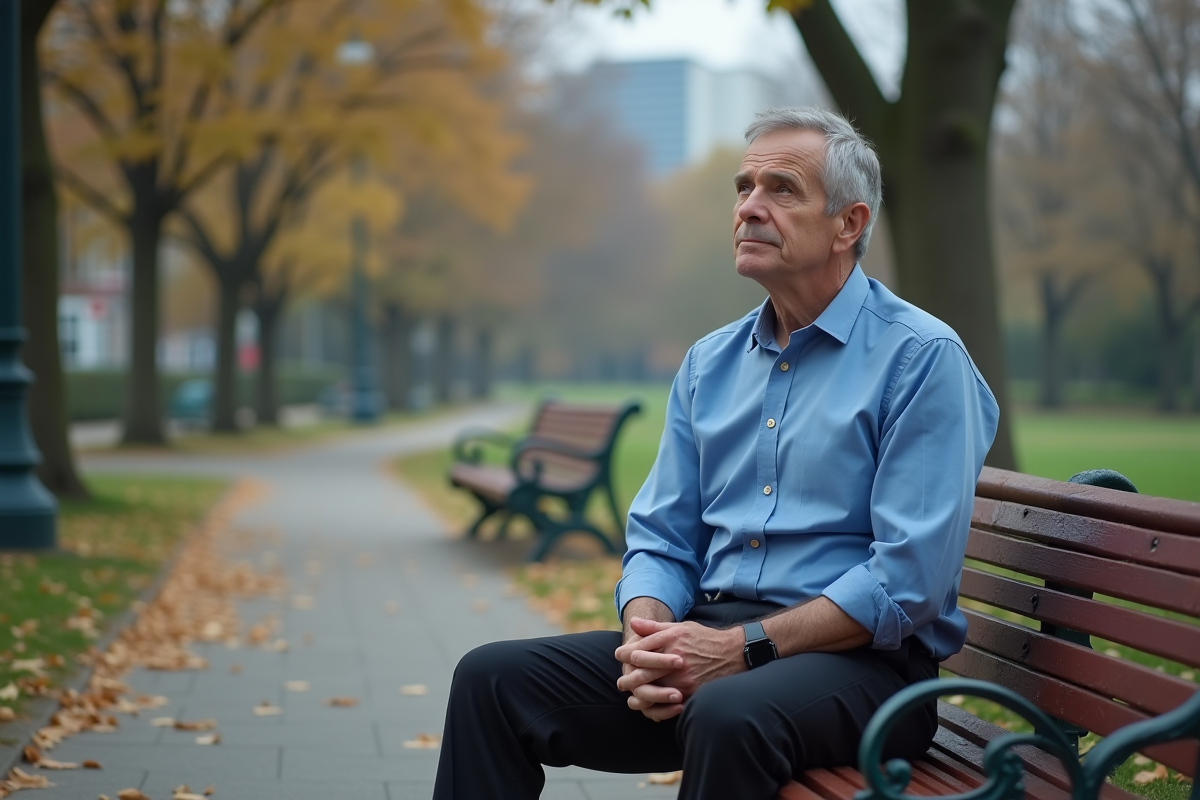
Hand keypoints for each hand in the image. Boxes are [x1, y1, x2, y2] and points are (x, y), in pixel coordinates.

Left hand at [614, 617, 744, 720]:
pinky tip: (652, 706)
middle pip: (642, 672)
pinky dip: (657, 706)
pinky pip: (668, 703)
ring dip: (639, 695)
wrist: (733, 653)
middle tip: (621, 682)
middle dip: (628, 678)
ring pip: (652, 690)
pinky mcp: (691, 692)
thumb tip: (633, 624)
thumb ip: (654, 627)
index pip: (639, 650)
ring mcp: (683, 678)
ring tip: (633, 697)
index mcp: (670, 640)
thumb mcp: (680, 627)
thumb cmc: (703, 639)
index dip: (625, 654)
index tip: (620, 656)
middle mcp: (675, 659)